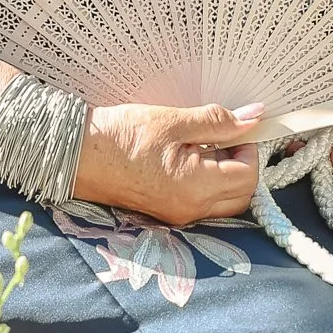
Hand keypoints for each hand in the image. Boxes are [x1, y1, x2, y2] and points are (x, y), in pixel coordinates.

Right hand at [73, 99, 262, 223]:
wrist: (78, 154)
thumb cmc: (122, 136)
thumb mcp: (174, 121)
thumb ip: (219, 122)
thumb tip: (254, 117)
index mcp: (195, 188)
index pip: (248, 176)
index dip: (249, 149)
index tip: (235, 128)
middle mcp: (189, 210)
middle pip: (241, 196)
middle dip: (242, 165)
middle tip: (224, 137)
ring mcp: (177, 214)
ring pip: (223, 202)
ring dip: (225, 175)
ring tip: (203, 146)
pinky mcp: (165, 211)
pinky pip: (202, 203)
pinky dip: (207, 183)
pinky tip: (188, 157)